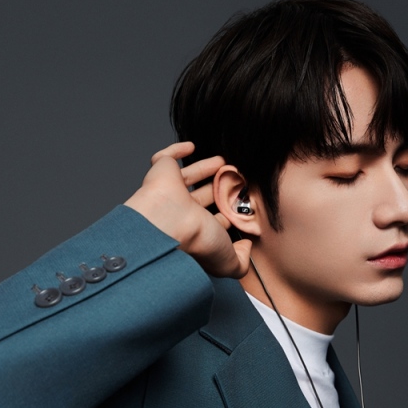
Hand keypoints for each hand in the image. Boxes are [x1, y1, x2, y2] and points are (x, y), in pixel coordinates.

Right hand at [124, 142, 250, 277]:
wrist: (168, 222)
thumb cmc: (195, 240)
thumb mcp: (228, 259)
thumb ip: (242, 261)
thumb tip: (246, 249)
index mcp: (196, 230)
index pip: (213, 221)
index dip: (228, 213)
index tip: (244, 205)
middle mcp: (182, 212)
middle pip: (203, 196)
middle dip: (220, 187)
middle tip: (239, 178)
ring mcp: (170, 192)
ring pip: (188, 177)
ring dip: (206, 168)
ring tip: (225, 161)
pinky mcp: (161, 172)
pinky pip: (165, 158)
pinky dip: (176, 150)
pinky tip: (191, 146)